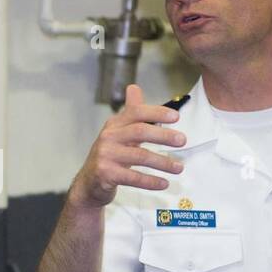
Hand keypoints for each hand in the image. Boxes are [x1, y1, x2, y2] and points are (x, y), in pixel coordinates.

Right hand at [68, 84, 185, 208]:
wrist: (89, 182)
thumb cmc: (109, 155)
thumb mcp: (117, 132)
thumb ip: (130, 112)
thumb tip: (133, 87)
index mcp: (115, 124)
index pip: (136, 112)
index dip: (157, 112)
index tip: (176, 117)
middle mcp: (109, 137)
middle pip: (140, 131)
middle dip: (164, 135)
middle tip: (183, 140)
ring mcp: (106, 155)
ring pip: (140, 156)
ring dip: (163, 162)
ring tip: (179, 167)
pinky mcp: (106, 174)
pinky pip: (133, 177)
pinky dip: (151, 181)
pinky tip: (164, 183)